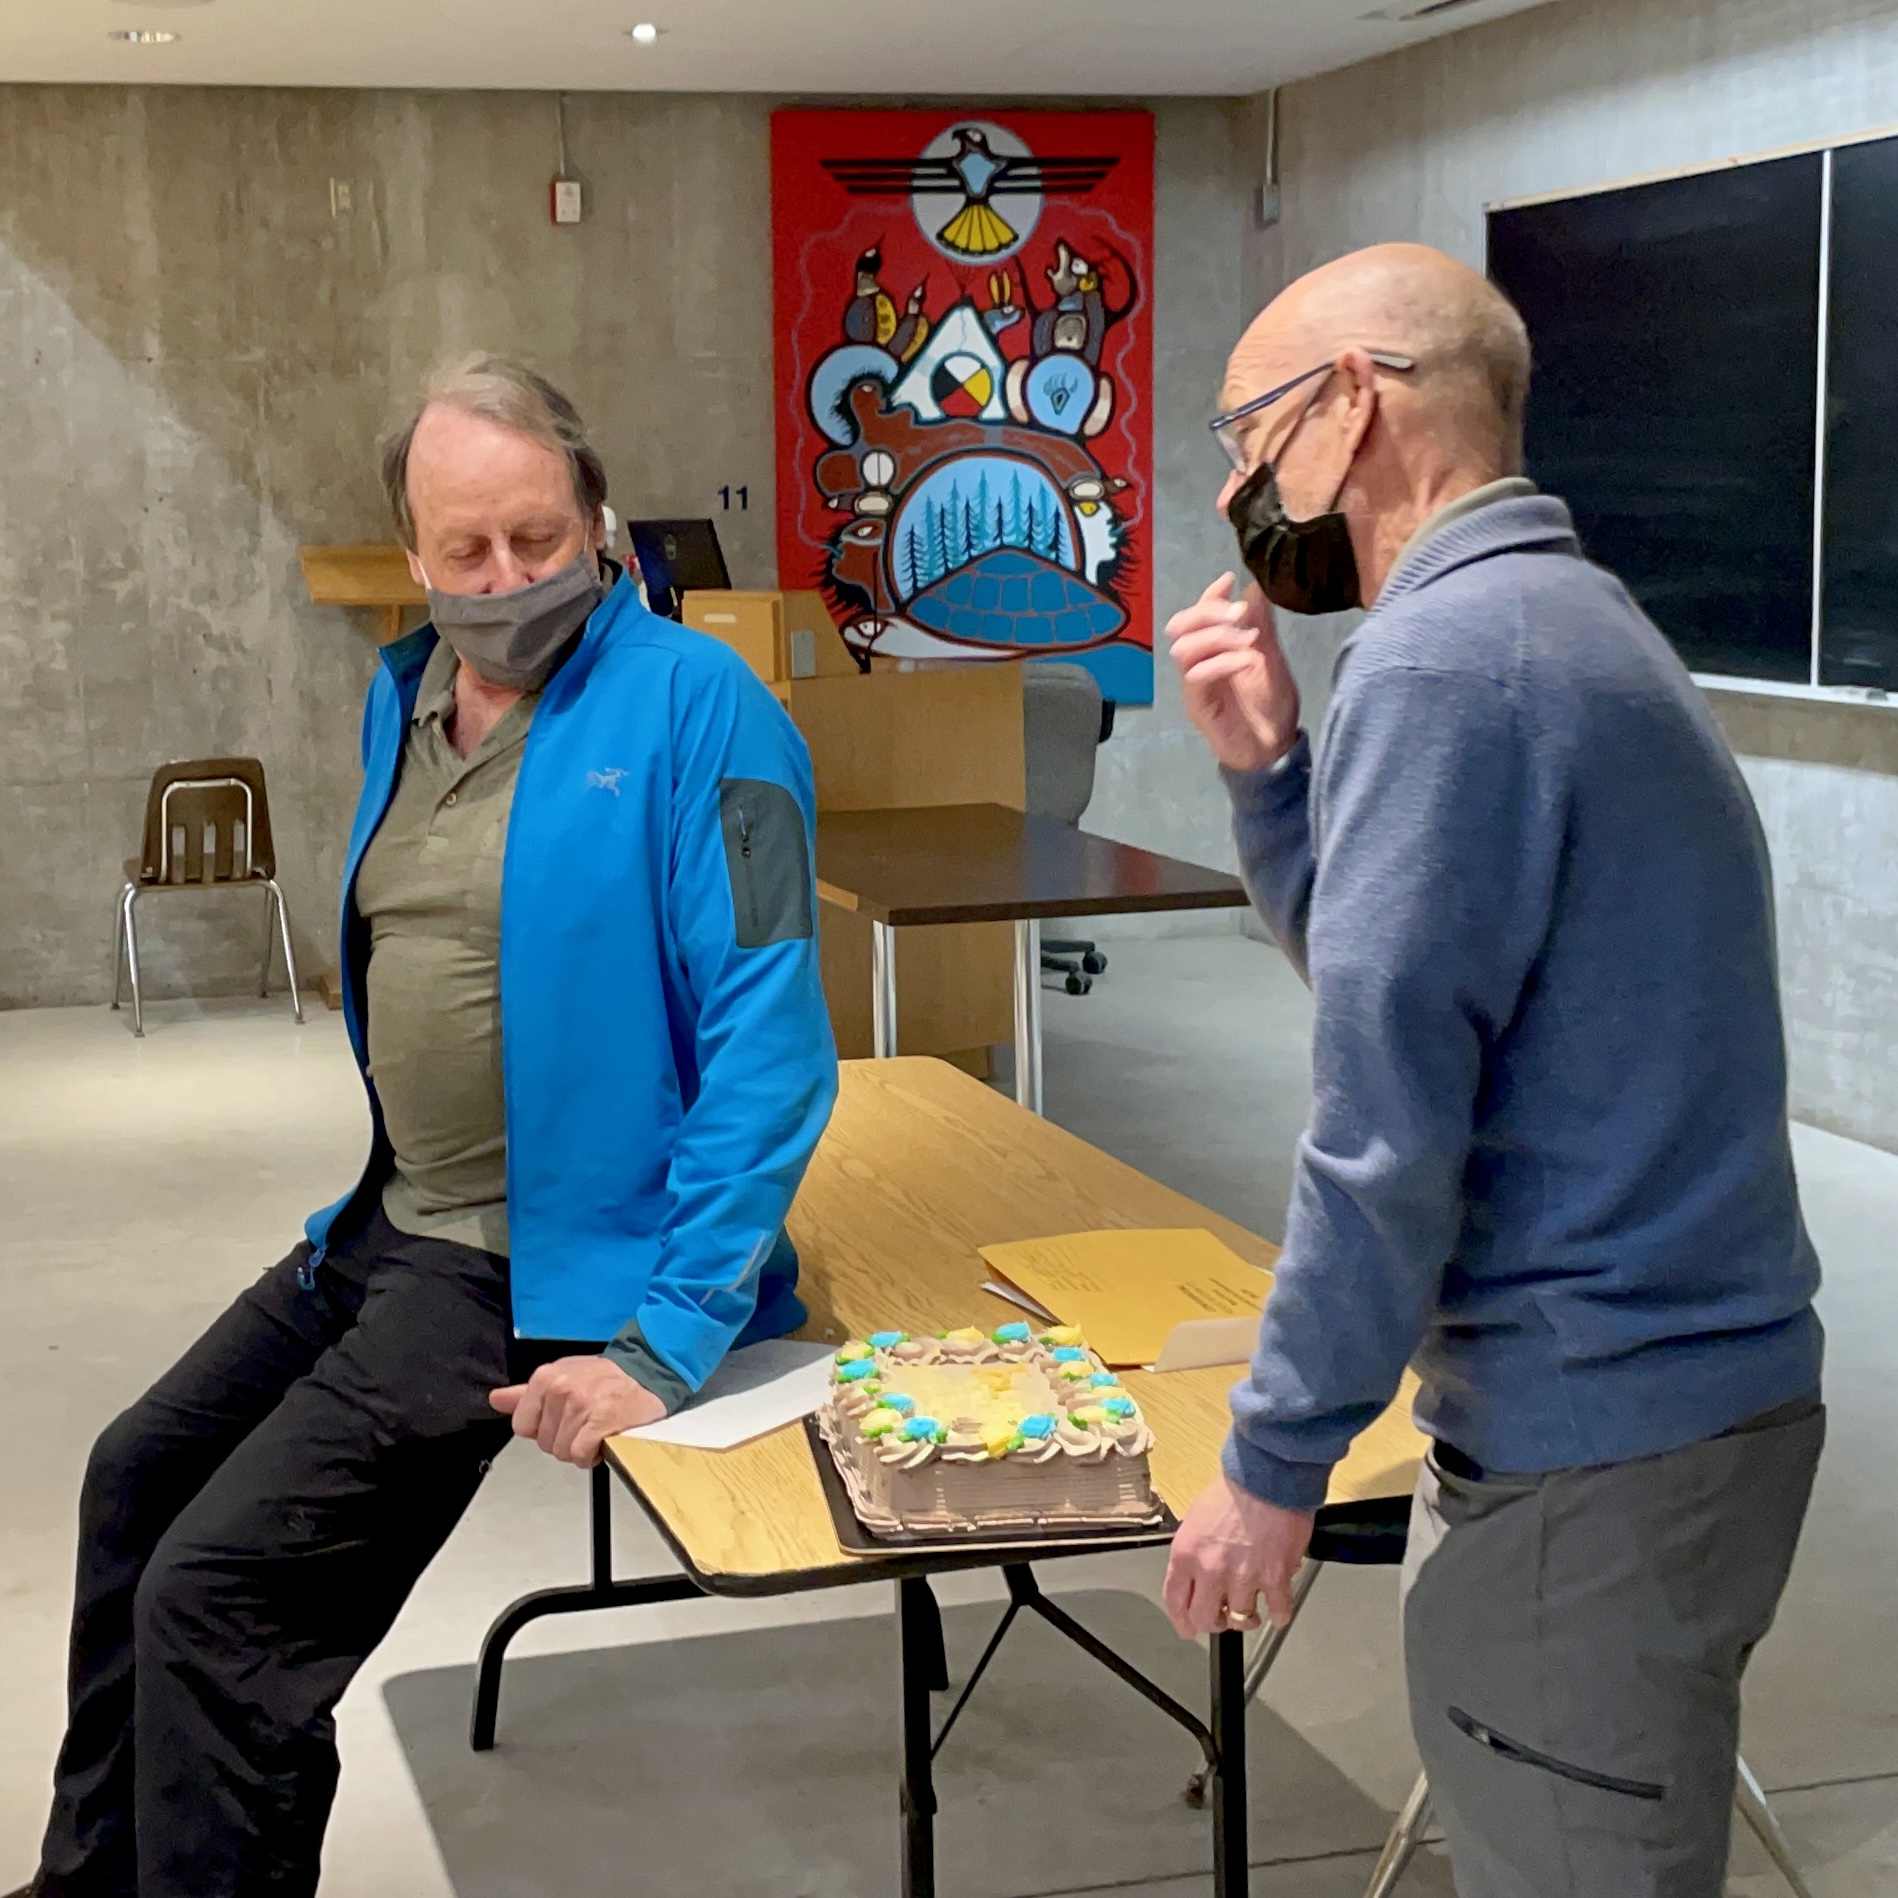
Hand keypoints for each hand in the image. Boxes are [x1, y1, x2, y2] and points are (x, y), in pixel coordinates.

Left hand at [489, 1357, 666, 1467]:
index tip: (561, 1420)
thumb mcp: (563, 1377)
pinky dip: (592, 1456)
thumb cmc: (604, 1381)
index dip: (543, 1429)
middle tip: (584, 1423)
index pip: (522, 1426)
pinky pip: (581, 1456)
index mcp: (546, 1377)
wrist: (647, 1377)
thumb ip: (527, 1394)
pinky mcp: (599, 1423)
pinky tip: (602, 1442)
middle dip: (564, 1440)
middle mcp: (561, 1388)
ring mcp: (580, 1405)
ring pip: (562, 1452)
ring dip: (580, 1449)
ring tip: (596, 1430)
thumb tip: (496, 1399)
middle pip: (544, 1443)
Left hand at [1162, 1473, 1314, 1638]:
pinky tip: (1277, 1605)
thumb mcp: (1196, 1518)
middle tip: (1221, 1618)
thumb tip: (1199, 1575)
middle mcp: (1211, 1570)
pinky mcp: (1274, 1578)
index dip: (1182, 1621)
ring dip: (1246, 1617)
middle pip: (1204, 1620)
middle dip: (1213, 1623)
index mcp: (1186, 1553)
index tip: (1188, 1627)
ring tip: (1252, 1608)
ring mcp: (1243, 1577)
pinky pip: (1277, 1612)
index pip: (1174, 1601)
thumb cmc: (1234, 1489)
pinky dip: (1279, 1613)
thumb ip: (1194, 1552)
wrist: (1267, 1477)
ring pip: (1240, 1620)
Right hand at [1164, 573, 1300, 772]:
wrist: (1275, 749)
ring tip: (1246, 640)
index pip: (1198, 615)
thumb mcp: (1272, 659)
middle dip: (1206, 613)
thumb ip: (1262, 626)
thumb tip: (1252, 589)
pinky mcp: (1198, 706)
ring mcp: (1197, 686)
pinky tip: (1244, 662)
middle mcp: (1200, 664)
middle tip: (1237, 614)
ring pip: (1184, 650)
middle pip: (1180, 628)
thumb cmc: (1272, 707)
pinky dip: (1220, 663)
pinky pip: (1196, 677)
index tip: (1229, 580)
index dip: (1208, 595)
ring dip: (1215, 637)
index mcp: (1215, 650)